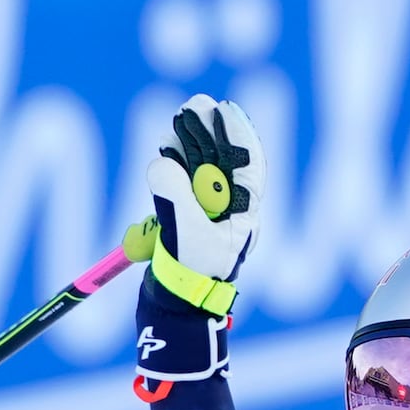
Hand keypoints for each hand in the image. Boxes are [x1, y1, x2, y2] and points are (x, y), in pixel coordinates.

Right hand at [145, 94, 264, 314]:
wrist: (176, 304)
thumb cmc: (190, 275)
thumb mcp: (185, 237)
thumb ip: (174, 200)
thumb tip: (160, 164)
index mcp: (244, 215)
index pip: (248, 166)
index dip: (239, 135)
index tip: (226, 109)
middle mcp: (231, 212)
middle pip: (225, 162)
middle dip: (211, 133)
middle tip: (196, 104)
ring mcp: (210, 215)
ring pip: (204, 170)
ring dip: (192, 144)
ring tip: (179, 117)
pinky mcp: (188, 218)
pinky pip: (185, 185)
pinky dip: (176, 165)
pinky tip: (166, 145)